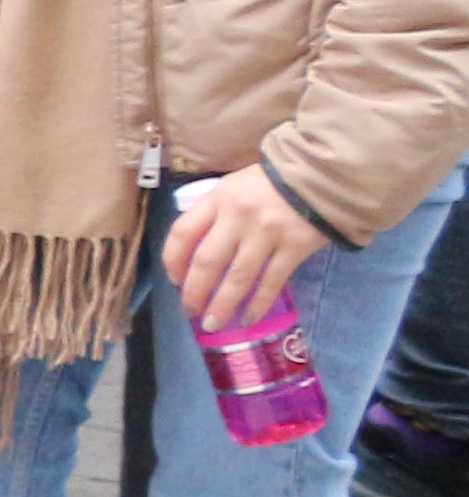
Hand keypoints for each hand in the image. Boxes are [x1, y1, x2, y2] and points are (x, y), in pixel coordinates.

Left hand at [168, 167, 333, 335]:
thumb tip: (195, 249)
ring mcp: (267, 233)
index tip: (174, 280)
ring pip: (238, 277)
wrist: (324, 173)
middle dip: (194, 291)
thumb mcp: (235, 186)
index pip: (183, 232)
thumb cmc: (273, 181)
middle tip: (190, 311)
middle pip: (207, 261)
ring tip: (213, 324)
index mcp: (219, 198)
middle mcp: (238, 216)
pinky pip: (272, 281)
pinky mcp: (295, 247)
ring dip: (223, 305)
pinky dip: (259, 303)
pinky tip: (249, 319)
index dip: (173, 260)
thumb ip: (216, 213)